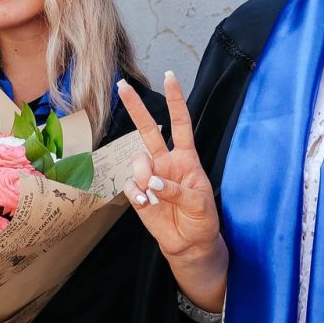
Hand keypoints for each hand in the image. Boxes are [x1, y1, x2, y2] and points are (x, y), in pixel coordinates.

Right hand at [116, 71, 226, 308]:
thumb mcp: (199, 203)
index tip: (169, 78)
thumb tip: (152, 180)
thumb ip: (177, 189)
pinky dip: (136, 193)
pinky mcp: (138, 193)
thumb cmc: (201, 220)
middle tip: (122, 85)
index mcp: (186, 158)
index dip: (175, 101)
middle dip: (135, 107)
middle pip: (148, 129)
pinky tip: (146, 203)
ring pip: (137, 161)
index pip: (181, 123)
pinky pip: (129, 185)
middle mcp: (165, 162)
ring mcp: (149, 176)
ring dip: (143, 175)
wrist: (189, 244)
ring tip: (154, 194)